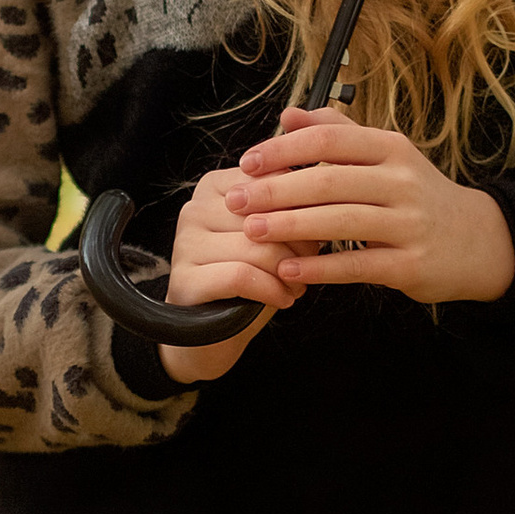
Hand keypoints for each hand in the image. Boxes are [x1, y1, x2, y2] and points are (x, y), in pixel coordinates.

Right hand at [159, 163, 305, 382]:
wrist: (213, 332)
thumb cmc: (249, 278)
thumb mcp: (272, 238)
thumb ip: (291, 211)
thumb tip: (330, 195)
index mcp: (216, 187)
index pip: (271, 182)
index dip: (305, 210)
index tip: (317, 237)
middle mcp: (195, 208)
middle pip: (265, 215)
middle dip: (299, 245)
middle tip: (310, 267)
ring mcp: (185, 243)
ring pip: (256, 247)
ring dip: (288, 272)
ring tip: (296, 285)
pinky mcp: (184, 278)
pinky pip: (241, 276)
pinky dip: (271, 290)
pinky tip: (282, 299)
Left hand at [223, 106, 514, 305]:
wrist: (475, 241)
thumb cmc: (416, 196)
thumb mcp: (386, 156)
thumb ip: (338, 132)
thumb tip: (288, 114)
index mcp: (391, 148)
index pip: (329, 138)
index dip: (283, 149)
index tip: (247, 162)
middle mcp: (402, 181)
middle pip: (329, 179)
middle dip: (276, 190)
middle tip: (235, 199)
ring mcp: (409, 224)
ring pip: (340, 221)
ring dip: (290, 227)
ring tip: (251, 231)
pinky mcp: (410, 265)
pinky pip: (357, 265)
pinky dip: (318, 267)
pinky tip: (287, 269)